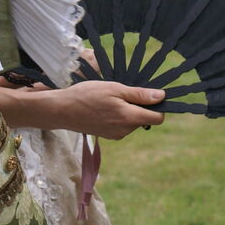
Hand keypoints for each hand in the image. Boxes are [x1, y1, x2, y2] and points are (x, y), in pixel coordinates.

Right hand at [49, 81, 164, 139]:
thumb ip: (139, 95)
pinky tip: (105, 107)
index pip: (158, 118)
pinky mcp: (108, 135)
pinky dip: (118, 116)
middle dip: (140, 106)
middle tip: (123, 92)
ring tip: (110, 99)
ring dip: (128, 110)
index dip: (158, 106)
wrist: (62, 110)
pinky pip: (122, 125)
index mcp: (129, 118)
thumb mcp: (115, 88)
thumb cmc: (87, 95)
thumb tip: (161, 96)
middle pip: (145, 119)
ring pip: (133, 121)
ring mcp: (116, 134)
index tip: (149, 94)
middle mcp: (125, 130)